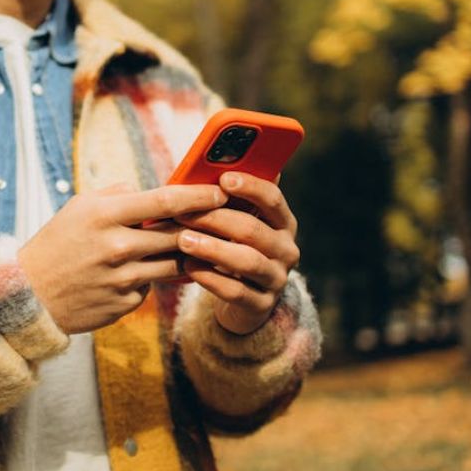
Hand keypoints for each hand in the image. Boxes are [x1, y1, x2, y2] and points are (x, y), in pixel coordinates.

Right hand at [19, 183, 224, 333]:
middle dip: (204, 227)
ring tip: (197, 246)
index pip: (165, 201)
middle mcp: (117, 247)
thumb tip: (151, 191)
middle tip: (222, 220)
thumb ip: (117, 195)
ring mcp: (122, 279)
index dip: (199, 196)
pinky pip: (153, 286)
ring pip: (174, 264)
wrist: (29, 295)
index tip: (220, 193)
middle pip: (178, 234)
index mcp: (105, 215)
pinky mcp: (125, 304)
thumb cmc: (56, 244)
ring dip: (188, 255)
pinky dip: (153, 278)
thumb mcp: (79, 208)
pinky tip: (145, 273)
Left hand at [174, 171, 299, 334]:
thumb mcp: (236, 223)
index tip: (224, 178)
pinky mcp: (262, 305)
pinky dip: (210, 277)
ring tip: (183, 240)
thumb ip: (227, 200)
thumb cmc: (233, 247)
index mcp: (283, 222)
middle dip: (216, 219)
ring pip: (246, 261)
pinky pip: (236, 291)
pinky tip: (189, 267)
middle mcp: (286, 249)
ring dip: (212, 248)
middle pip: (252, 230)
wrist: (243, 300)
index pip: (273, 199)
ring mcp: (277, 279)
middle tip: (184, 213)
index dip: (250, 187)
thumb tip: (207, 165)